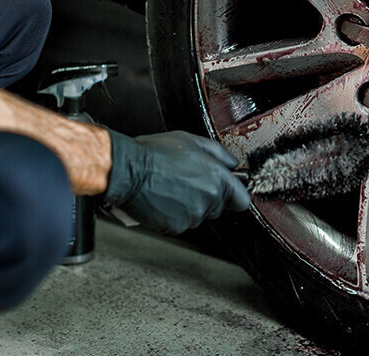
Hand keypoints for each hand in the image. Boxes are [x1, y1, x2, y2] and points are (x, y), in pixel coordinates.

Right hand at [102, 129, 250, 233]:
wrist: (127, 170)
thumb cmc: (155, 153)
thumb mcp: (191, 141)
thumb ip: (218, 153)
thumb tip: (232, 163)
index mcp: (218, 177)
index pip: (241, 199)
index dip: (233, 196)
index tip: (226, 194)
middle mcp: (209, 198)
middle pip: (218, 207)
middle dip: (206, 198)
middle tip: (186, 184)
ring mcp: (193, 215)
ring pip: (198, 216)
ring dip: (188, 207)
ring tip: (170, 190)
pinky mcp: (176, 227)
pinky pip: (180, 224)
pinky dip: (172, 216)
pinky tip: (162, 201)